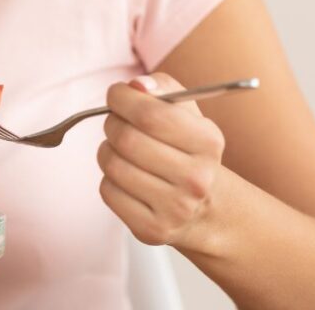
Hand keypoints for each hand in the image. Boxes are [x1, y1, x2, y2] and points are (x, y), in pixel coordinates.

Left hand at [97, 72, 225, 248]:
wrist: (205, 208)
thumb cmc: (187, 149)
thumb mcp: (187, 113)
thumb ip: (163, 88)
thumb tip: (137, 85)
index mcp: (208, 142)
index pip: (150, 114)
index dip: (122, 98)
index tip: (117, 94)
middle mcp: (196, 179)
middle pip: (126, 139)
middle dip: (112, 123)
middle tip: (117, 122)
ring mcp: (175, 208)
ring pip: (112, 164)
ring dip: (108, 150)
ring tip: (124, 151)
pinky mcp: (151, 230)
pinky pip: (107, 191)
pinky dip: (109, 179)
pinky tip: (128, 178)